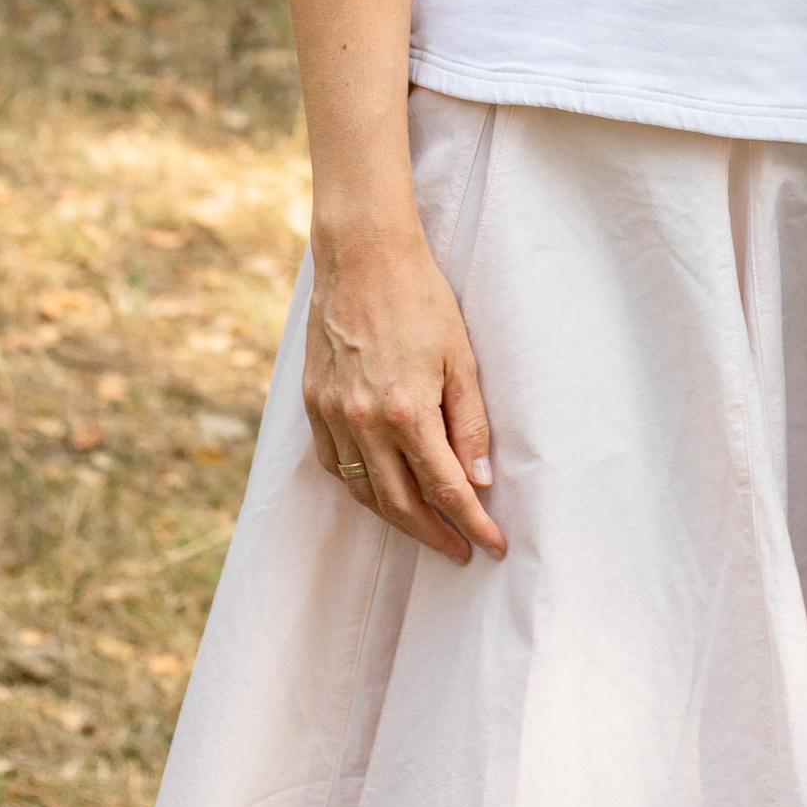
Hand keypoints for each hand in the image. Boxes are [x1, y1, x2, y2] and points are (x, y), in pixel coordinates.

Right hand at [303, 214, 504, 563]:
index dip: (472, 524)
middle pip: (400, 503)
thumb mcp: (461, 356)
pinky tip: (380, 491)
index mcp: (407, 410)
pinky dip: (359, 487)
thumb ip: (469, 423)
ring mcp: (332, 414)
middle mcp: (364, 421)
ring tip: (426, 530)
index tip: (493, 545)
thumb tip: (478, 481)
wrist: (362, 255)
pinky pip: (335, 465)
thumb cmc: (421, 298)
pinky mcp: (313, 403)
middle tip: (461, 551)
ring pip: (363, 491)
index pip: (446, 488)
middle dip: (434, 535)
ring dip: (396, 519)